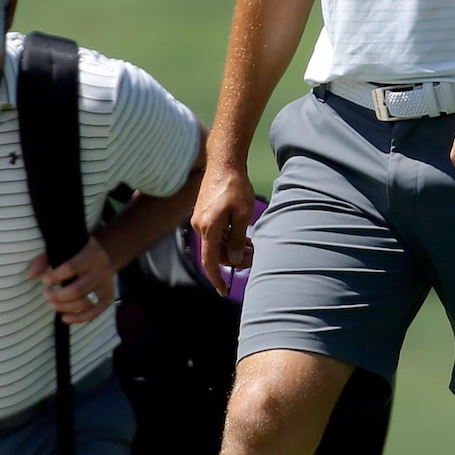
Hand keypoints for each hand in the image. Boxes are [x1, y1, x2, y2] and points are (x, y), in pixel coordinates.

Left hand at [29, 236, 118, 326]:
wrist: (102, 258)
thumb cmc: (77, 253)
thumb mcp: (63, 249)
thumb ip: (44, 260)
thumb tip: (30, 275)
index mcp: (92, 255)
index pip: (72, 267)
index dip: (56, 276)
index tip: (44, 281)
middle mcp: (103, 270)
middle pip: (78, 289)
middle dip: (58, 295)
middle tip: (46, 295)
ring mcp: (107, 286)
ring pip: (85, 303)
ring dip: (65, 307)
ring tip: (52, 305)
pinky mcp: (108, 298)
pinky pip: (94, 313)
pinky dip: (78, 318)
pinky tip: (64, 318)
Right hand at [191, 161, 257, 292]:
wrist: (224, 163)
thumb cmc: (236, 187)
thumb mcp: (243, 215)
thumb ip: (238, 240)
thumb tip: (235, 261)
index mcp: (208, 228)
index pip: (210, 261)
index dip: (217, 279)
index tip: (223, 291)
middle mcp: (200, 226)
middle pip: (216, 253)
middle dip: (234, 259)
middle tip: (254, 256)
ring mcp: (200, 220)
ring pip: (217, 244)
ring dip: (233, 248)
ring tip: (253, 246)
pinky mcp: (203, 214)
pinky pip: (215, 234)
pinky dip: (228, 238)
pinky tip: (244, 237)